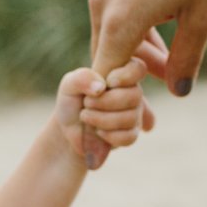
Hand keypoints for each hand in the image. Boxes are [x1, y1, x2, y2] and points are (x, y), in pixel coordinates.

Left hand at [73, 31, 166, 167]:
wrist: (68, 130)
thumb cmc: (72, 102)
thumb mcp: (69, 86)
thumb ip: (82, 78)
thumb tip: (101, 86)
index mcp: (121, 74)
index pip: (138, 69)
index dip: (126, 76)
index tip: (108, 82)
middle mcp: (132, 92)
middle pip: (135, 95)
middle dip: (105, 101)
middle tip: (87, 103)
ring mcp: (134, 114)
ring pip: (131, 118)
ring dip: (102, 119)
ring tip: (86, 116)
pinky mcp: (130, 134)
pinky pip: (129, 137)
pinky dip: (108, 135)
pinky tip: (98, 131)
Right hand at [87, 0, 206, 96]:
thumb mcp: (204, 17)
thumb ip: (187, 59)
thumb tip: (178, 92)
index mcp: (120, 21)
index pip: (106, 80)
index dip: (115, 106)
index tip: (129, 125)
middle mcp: (102, 3)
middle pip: (106, 59)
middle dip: (131, 80)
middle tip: (162, 95)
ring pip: (111, 35)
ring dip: (137, 53)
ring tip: (174, 61)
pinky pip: (115, 13)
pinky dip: (136, 29)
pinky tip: (166, 28)